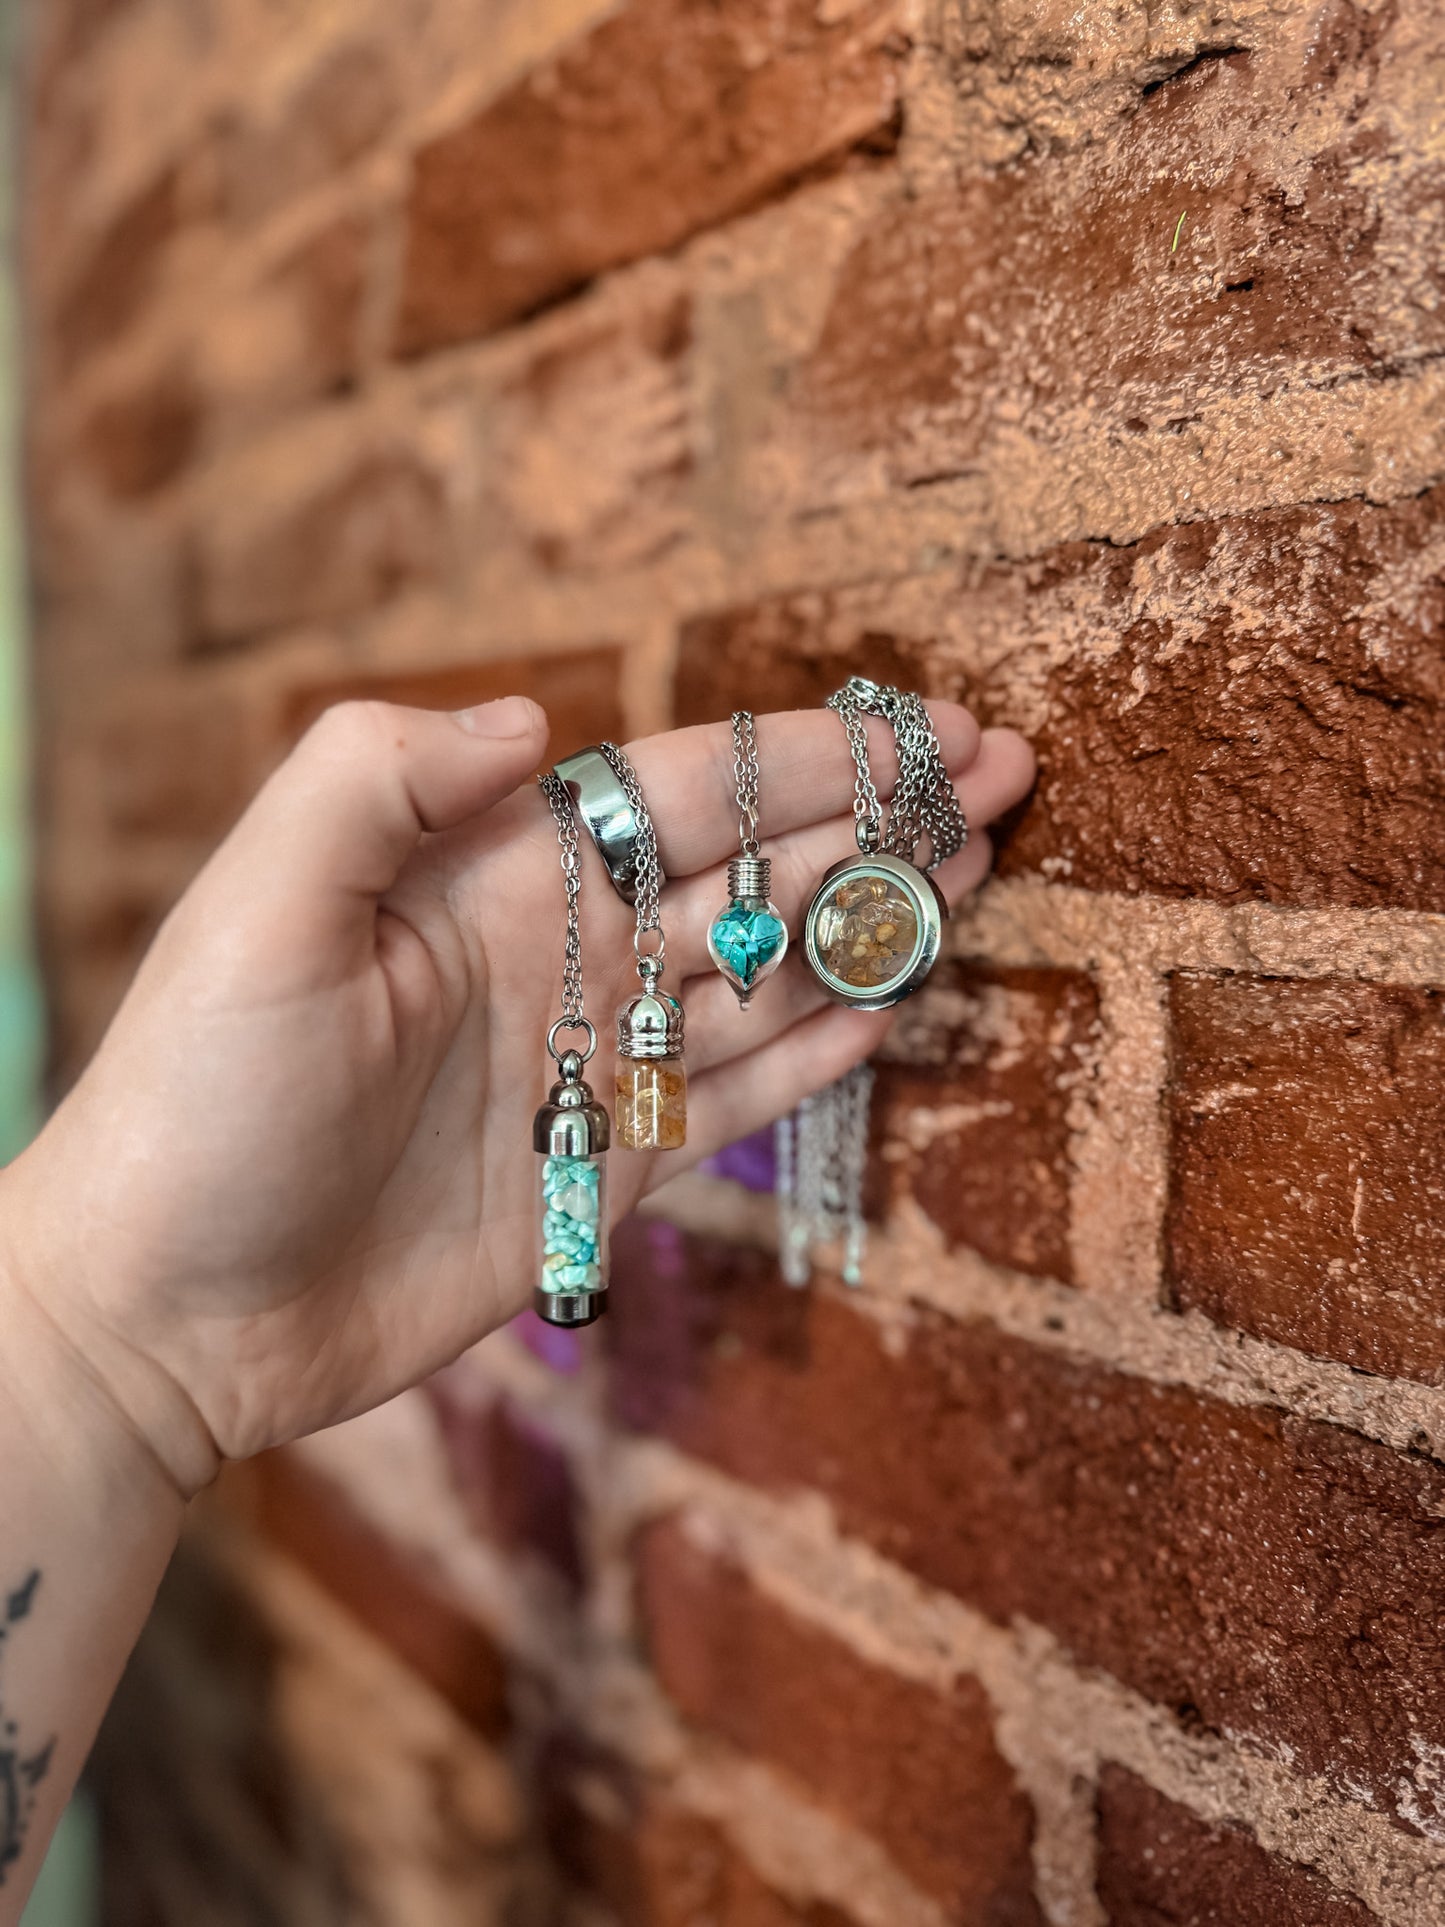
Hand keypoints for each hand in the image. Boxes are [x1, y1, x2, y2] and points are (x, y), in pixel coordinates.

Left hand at [0, 697, 1033, 1493]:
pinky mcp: (603, 1170)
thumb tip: (535, 719)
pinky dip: (814, 1058)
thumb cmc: (197, 1098)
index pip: (688, 791)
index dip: (814, 758)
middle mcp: (564, 954)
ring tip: (976, 879)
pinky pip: (734, 1100)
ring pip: (766, 979)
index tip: (929, 733)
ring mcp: (591, 1065)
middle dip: (877, 824)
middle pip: (755, 873)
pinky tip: (889, 1015)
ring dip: (870, 928)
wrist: (167, 1307)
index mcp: (499, 873)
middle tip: (1003, 786)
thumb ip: (376, 781)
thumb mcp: (262, 911)